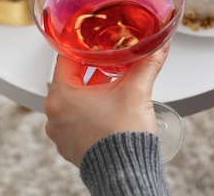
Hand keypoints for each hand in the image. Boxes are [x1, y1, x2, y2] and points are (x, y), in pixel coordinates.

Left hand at [44, 49, 165, 166]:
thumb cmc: (122, 137)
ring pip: (75, 101)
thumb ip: (147, 63)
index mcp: (61, 97)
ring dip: (94, 90)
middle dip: (93, 69)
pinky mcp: (72, 146)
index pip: (66, 59)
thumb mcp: (137, 90)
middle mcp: (55, 115)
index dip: (84, 46)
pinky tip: (111, 108)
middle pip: (71, 80)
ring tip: (116, 84)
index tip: (96, 40)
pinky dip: (92, 110)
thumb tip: (158, 46)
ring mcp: (62, 133)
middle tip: (111, 60)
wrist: (126, 172)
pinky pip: (78, 120)